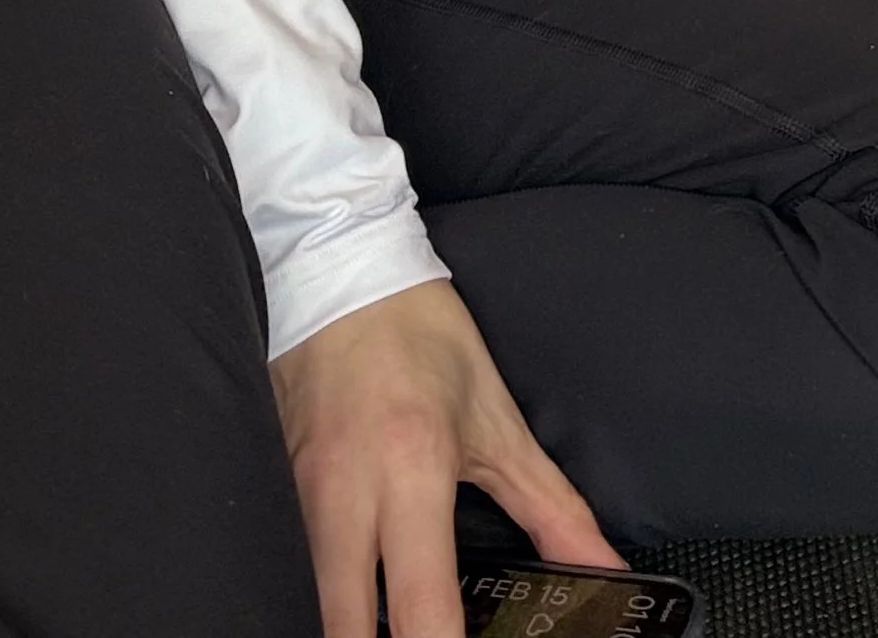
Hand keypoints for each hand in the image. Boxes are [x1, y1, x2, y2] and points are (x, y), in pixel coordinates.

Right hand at [272, 280, 620, 637]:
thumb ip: (553, 507)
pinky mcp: (274, 498)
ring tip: (397, 627)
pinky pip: (294, 572)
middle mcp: (345, 496)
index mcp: (412, 473)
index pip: (422, 609)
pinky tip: (359, 606)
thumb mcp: (498, 421)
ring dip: (353, 629)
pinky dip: (327, 600)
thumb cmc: (420, 340)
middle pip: (345, 631)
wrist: (342, 275)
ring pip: (311, 608)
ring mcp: (297, 502)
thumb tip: (602, 567)